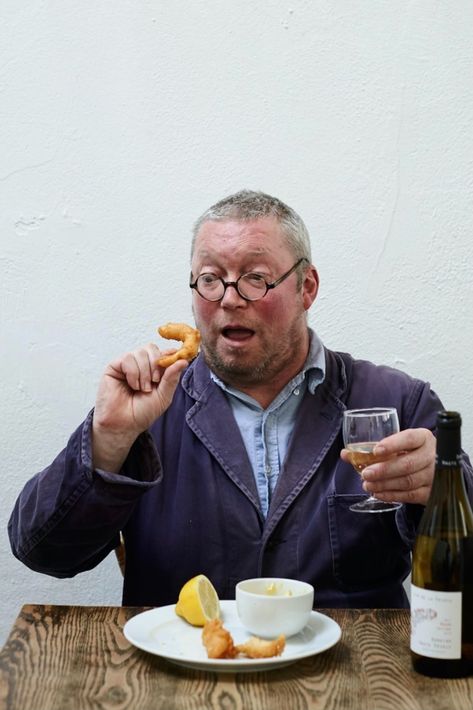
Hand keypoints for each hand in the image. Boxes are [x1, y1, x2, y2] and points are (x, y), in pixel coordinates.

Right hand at [92, 343, 187, 471]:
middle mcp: (141, 365)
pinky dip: (133, 373)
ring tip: (142, 388)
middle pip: (152, 348)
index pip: (164, 352)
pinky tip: (132, 385)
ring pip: (141, 352)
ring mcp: (128, 364)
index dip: (172, 353)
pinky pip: (128, 358)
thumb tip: (183, 360)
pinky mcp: (115, 366)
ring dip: (144, 372)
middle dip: (156, 364)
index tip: (179, 357)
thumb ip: (172, 377)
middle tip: (155, 381)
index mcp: (155, 370)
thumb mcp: (164, 396)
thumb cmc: (143, 412)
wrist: (124, 424)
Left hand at [341, 428, 435, 505]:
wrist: (435, 467)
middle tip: (365, 474)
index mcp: (423, 437)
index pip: (409, 438)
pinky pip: (411, 495)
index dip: (393, 444)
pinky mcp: (432, 492)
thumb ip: (373, 448)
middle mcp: (432, 455)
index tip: (376, 450)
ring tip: (368, 485)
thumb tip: (345, 454)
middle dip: (384, 470)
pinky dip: (392, 495)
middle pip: (407, 464)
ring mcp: (434, 475)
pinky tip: (379, 493)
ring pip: (408, 481)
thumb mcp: (397, 444)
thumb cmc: (411, 452)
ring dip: (385, 484)